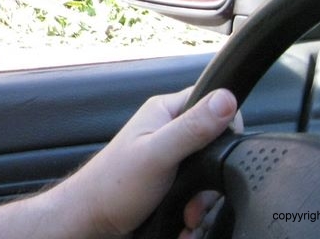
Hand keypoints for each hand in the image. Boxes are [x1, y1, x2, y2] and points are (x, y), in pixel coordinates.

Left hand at [48, 86, 238, 237]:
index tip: (224, 149)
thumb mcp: (158, 154)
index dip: (225, 122)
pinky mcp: (169, 181)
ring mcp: (169, 157)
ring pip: (208, 173)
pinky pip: (196, 193)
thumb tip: (226, 100)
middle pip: (214, 143)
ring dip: (202, 200)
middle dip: (211, 174)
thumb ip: (192, 128)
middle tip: (197, 191)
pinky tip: (183, 220)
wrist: (93, 219)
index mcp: (164, 111)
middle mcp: (168, 131)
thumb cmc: (114, 184)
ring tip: (187, 212)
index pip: (210, 100)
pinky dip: (194, 210)